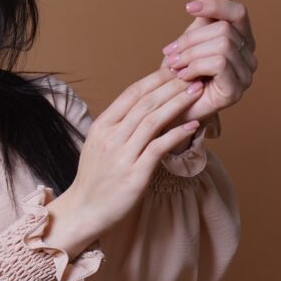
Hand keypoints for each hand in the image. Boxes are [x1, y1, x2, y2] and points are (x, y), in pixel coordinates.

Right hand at [54, 67, 206, 248]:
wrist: (84, 211)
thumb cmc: (96, 179)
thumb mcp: (99, 145)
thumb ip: (118, 126)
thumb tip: (142, 107)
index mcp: (101, 126)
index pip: (131, 93)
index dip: (155, 78)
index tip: (175, 69)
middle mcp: (110, 138)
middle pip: (145, 103)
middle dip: (171, 86)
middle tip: (193, 75)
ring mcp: (122, 156)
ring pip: (153, 121)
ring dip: (177, 103)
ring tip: (196, 92)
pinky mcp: (135, 175)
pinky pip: (159, 147)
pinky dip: (177, 134)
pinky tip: (193, 125)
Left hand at [157, 0, 257, 128]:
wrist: (168, 110)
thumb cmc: (180, 75)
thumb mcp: (193, 37)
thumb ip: (210, 12)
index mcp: (242, 42)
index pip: (238, 13)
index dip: (214, 5)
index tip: (188, 7)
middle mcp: (249, 59)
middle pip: (225, 30)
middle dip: (192, 39)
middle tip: (171, 53)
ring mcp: (245, 77)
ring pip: (221, 45)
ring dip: (190, 54)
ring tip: (175, 67)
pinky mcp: (235, 92)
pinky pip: (220, 63)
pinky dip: (195, 66)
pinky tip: (184, 77)